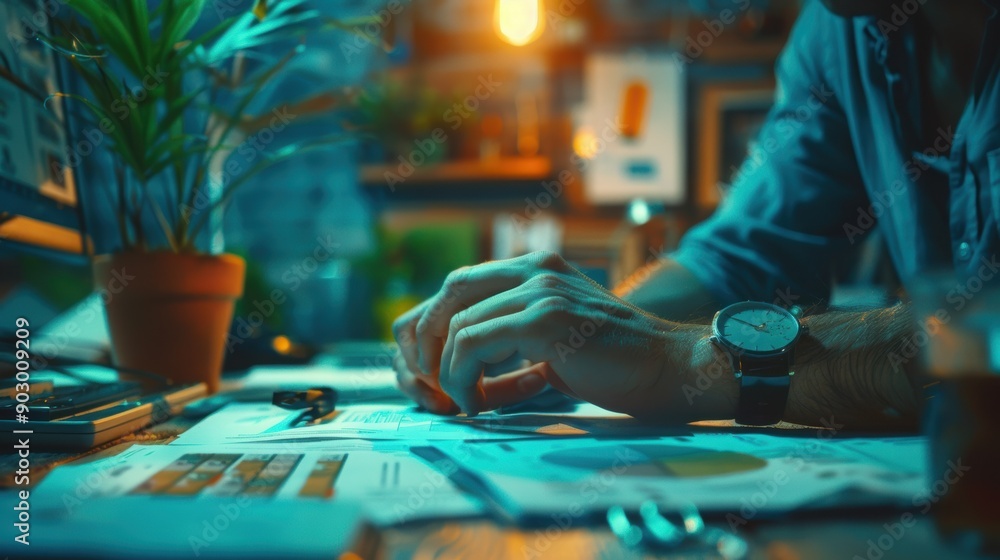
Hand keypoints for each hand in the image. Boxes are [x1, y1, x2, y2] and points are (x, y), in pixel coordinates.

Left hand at [392, 251, 721, 419]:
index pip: (460, 284)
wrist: (668, 369)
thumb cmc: (614, 363)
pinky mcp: (544, 319)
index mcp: (536, 267)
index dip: (436, 325)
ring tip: (467, 402)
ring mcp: (541, 290)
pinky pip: (472, 345)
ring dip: (450, 372)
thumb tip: (459, 356)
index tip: (436, 368)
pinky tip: (479, 404)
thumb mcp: (554, 336)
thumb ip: (513, 332)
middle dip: (429, 343)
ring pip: (457, 326)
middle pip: (450, 294)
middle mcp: (535, 268)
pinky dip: (464, 380)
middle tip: (435, 385)